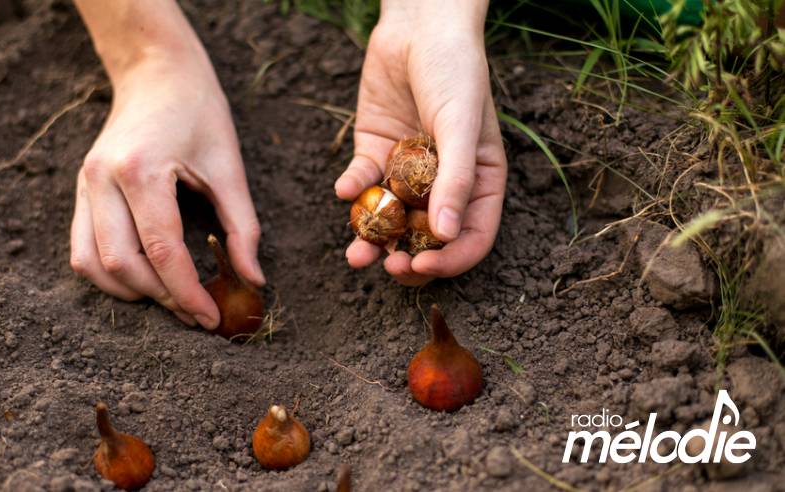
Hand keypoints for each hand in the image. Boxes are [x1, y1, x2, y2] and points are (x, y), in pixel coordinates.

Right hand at [70, 5, 263, 328]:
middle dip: (161, 298)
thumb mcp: (230, 166)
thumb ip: (242, 227)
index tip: (212, 319)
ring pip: (92, 264)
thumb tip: (254, 281)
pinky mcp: (81, 191)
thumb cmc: (199, 112)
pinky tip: (145, 279)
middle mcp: (101, 179)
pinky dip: (110, 274)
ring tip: (172, 298)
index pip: (162, 250)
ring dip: (131, 292)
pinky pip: (82, 250)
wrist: (156, 73)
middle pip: (122, 264)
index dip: (188, 293)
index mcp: (141, 170)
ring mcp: (84, 185)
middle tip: (197, 313)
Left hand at [335, 0, 506, 285]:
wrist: (419, 26)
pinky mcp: (375, 152)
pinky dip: (353, 190)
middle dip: (407, 258)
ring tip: (356, 254)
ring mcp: (407, 171)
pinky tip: (344, 188)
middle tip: (388, 267)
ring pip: (390, 219)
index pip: (470, 237)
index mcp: (479, 183)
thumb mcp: (462, 126)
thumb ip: (456, 180)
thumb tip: (446, 236)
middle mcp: (443, 184)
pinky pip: (363, 183)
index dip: (450, 260)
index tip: (422, 267)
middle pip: (427, 238)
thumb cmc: (456, 71)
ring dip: (372, 239)